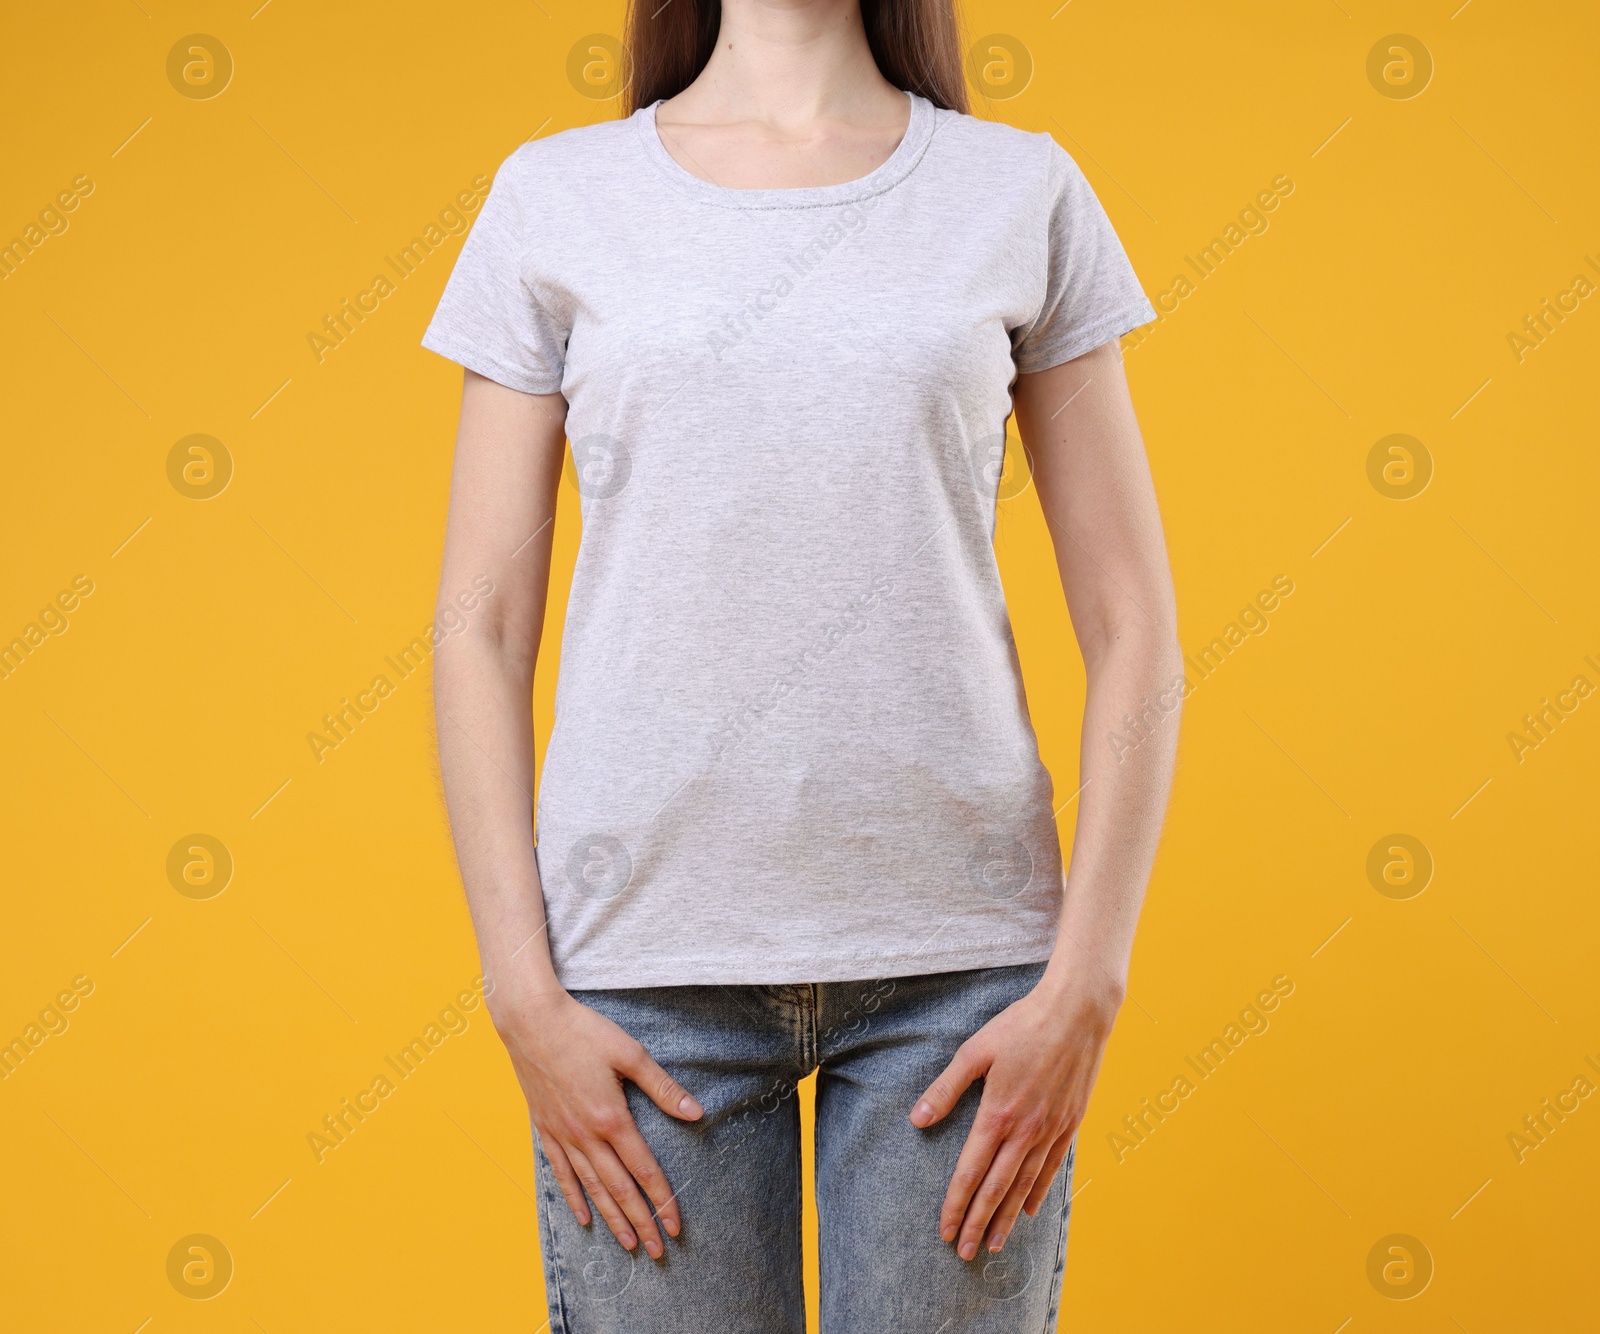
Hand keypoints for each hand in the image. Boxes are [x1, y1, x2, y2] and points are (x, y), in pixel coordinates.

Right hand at [496, 989, 702, 1256]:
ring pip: (591, 1188)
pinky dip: (575, 1197)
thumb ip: (662, 1087)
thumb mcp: (630, 1053)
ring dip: (612, 1218)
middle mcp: (586, 1135)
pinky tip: (584, 1216)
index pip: (643, 1170)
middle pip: (619, 1189)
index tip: (676, 1226)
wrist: (531, 1021)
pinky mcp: (545, 1129)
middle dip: (641, 1222)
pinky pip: (561, 1173)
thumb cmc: (583, 1031)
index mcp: (611, 1118)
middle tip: (658, 1251)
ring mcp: (563, 1135)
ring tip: (628, 1244)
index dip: (662, 1200)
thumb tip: (696, 1112)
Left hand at [909, 975, 1120, 1259]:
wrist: (1077, 1013)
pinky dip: (1038, 1192)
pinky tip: (1029, 1210)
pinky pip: (1051, 1167)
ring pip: (1025, 1186)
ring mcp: (1051, 1129)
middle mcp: (1025, 1130)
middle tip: (964, 1253)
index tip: (945, 1230)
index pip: (971, 1173)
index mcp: (997, 1113)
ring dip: (1007, 1218)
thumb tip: (917, 1119)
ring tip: (995, 1244)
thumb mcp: (975, 1051)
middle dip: (978, 1224)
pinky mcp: (1070, 1123)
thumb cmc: (1021, 1025)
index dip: (956, 1205)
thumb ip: (946, 1088)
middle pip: (996, 1189)